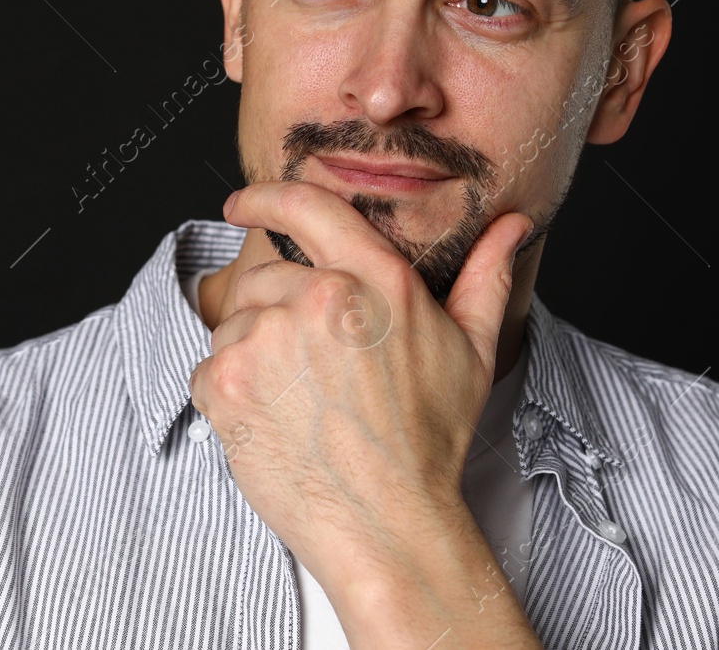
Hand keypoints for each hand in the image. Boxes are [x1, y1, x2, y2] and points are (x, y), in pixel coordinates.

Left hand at [187, 179, 531, 606]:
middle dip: (272, 313)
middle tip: (308, 371)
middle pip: (262, 277)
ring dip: (251, 354)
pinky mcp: (227, 380)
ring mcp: (267, 338)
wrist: (387, 522)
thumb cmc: (428, 442)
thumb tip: (512, 227)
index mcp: (376, 280)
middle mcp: (318, 298)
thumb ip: (484, 277)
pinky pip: (207, 366)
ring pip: (233, 323)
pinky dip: (228, 392)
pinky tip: (273, 421)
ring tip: (299, 402)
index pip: (308, 207)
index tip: (241, 201)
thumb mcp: (471, 351)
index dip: (265, 196)